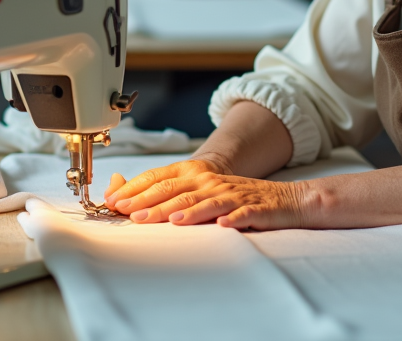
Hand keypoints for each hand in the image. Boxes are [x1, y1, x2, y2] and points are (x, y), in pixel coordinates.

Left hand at [104, 157, 312, 229]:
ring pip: (208, 203)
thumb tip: (126, 192)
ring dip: (190, 212)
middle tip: (132, 214)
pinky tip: (222, 225)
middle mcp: (212, 182)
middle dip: (155, 203)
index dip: (138, 189)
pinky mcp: (256, 209)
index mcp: (197, 175)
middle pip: (180, 192)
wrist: (285, 199)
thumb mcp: (201, 191)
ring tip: (172, 221)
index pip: (161, 179)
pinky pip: (243, 214)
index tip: (115, 202)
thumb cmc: (237, 197)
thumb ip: (167, 192)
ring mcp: (235, 195)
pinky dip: (233, 219)